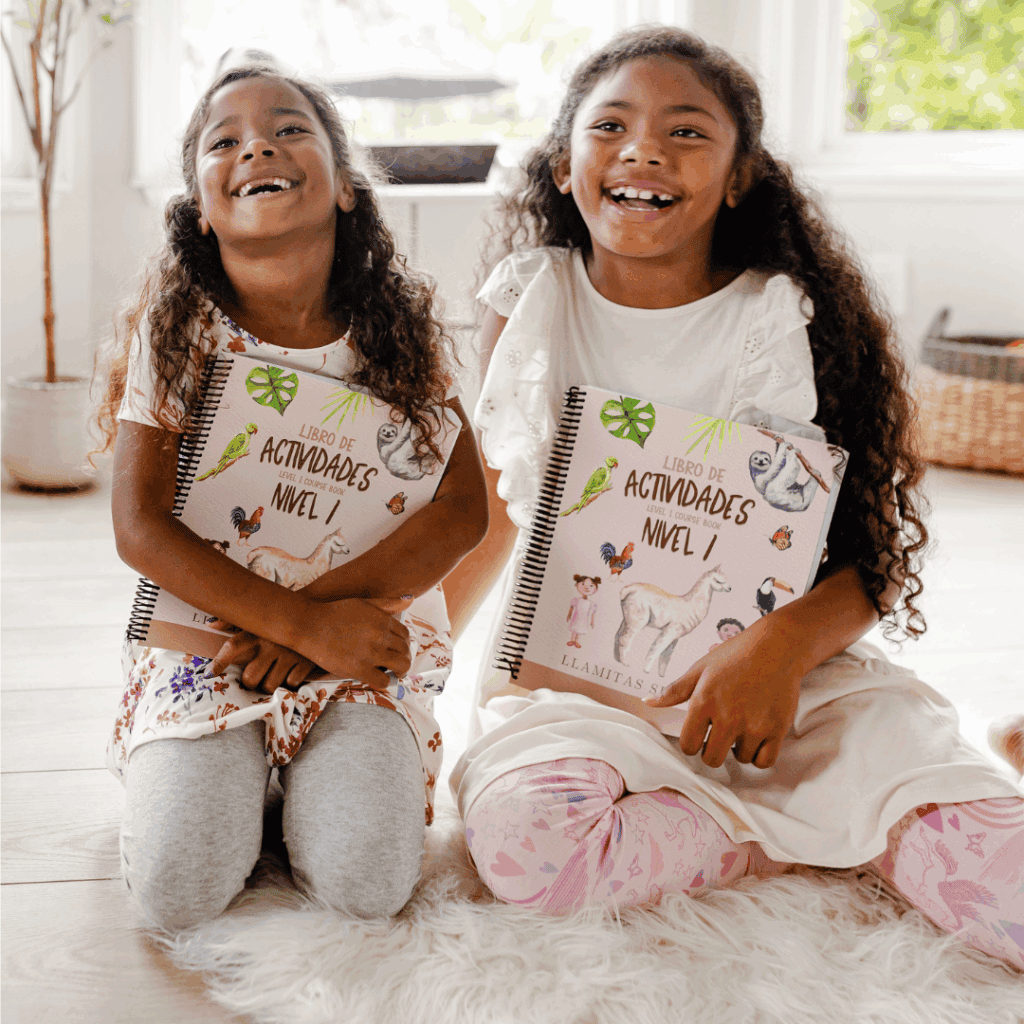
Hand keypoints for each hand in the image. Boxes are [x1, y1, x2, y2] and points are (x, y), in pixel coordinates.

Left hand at [207, 624, 318, 692]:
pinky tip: (289, 673)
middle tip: (252, 680)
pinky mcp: (306, 662)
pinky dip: (290, 682)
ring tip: (271, 677)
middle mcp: (271, 644)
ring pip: (270, 685)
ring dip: (269, 684)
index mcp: (258, 632)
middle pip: (250, 677)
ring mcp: (289, 654)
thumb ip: (233, 621)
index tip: (210, 674)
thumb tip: (210, 625)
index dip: (219, 662)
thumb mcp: (259, 618)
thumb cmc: (282, 619)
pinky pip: (292, 683)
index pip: (232, 647)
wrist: (317, 615)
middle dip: (249, 682)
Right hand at [294, 597, 413, 689]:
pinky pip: (382, 681)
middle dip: (405, 659)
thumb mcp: (362, 602)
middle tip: (398, 665)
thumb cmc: (334, 613)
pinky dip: (385, 682)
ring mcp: (371, 652)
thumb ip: (386, 603)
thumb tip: (409, 600)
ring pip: (400, 666)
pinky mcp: (359, 668)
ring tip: (394, 675)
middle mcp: (380, 636)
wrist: (309, 625)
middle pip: (405, 651)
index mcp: (382, 620)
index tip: (398, 650)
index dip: (403, 644)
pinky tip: (379, 680)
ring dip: (400, 672)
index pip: (405, 635)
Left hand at [643, 615, 802, 768]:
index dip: (692, 743)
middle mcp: (728, 717)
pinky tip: (756, 739)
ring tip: (741, 728)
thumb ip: (674, 690)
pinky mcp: (777, 729)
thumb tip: (648, 701)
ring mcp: (754, 725)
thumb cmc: (735, 655)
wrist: (776, 646)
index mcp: (704, 702)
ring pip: (740, 759)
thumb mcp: (700, 668)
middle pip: (712, 759)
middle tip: (720, 735)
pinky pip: (764, 761)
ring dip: (738, 749)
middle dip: (713, 750)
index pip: (688, 745)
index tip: (699, 735)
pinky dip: (759, 755)